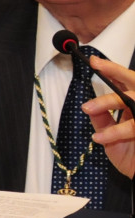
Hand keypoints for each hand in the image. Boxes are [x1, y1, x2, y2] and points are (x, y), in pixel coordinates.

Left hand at [85, 56, 134, 178]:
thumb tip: (89, 106)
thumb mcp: (109, 136)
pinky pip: (132, 127)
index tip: (95, 62)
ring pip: (131, 102)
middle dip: (117, 73)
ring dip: (107, 102)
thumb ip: (102, 119)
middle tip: (97, 67)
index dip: (114, 71)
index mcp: (134, 108)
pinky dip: (113, 132)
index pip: (127, 84)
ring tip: (87, 108)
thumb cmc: (130, 155)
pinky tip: (98, 138)